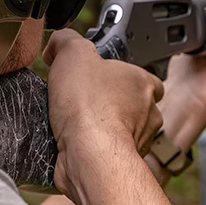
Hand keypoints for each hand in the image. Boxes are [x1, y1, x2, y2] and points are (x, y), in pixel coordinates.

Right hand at [41, 29, 163, 195]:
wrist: (87, 153)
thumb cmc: (89, 106)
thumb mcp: (72, 52)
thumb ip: (67, 40)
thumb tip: (58, 44)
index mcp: (143, 83)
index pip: (141, 76)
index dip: (117, 74)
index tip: (96, 76)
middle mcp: (147, 114)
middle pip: (131, 104)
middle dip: (106, 103)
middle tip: (80, 99)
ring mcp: (137, 143)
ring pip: (120, 130)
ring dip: (99, 127)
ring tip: (73, 121)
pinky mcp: (118, 164)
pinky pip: (105, 152)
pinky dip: (91, 148)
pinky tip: (74, 140)